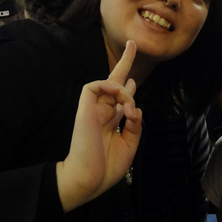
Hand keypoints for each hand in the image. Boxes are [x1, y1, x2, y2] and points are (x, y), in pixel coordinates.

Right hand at [56, 40, 141, 211]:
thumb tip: (136, 108)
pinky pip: (96, 85)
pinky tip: (121, 100)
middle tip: (132, 43)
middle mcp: (102, 110)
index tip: (135, 79)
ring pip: (111, 83)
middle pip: (114, 80)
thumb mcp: (129, 144)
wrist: (89, 179)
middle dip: (125, 61)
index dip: (129, 86)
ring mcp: (93, 108)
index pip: (120, 97)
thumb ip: (135, 125)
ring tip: (130, 110)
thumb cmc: (107, 167)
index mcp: (110, 120)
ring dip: (126, 93)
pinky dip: (112, 88)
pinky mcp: (84, 107)